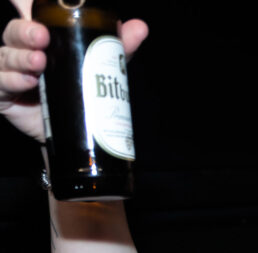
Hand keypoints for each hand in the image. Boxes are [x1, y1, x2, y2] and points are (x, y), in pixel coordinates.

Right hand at [1, 1, 147, 141]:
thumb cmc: (82, 89)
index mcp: (40, 36)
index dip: (24, 3)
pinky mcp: (4, 94)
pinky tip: (27, 81)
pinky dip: (12, 80)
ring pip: (5, 56)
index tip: (33, 7)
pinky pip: (1, 83)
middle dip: (25, 32)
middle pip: (14, 32)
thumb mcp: (102, 65)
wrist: (76, 131)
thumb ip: (118, 47)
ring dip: (20, 58)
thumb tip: (139, 27)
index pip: (27, 12)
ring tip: (38, 61)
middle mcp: (21, 49)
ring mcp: (10, 70)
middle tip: (42, 36)